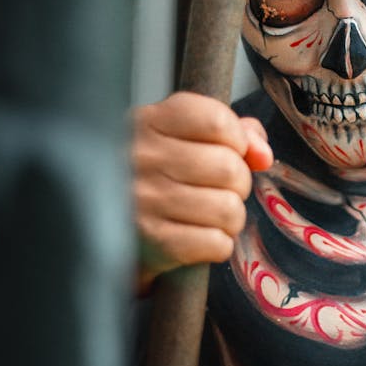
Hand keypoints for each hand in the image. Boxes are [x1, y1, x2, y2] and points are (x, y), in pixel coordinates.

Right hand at [133, 91, 272, 290]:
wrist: (103, 223)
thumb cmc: (155, 173)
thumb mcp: (182, 135)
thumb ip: (232, 130)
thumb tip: (263, 154)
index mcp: (149, 121)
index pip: (217, 121)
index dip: (238, 139)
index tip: (231, 150)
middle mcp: (142, 157)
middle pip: (230, 168)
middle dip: (238, 183)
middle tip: (222, 189)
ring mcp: (143, 201)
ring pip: (228, 208)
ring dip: (231, 217)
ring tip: (212, 215)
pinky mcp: (151, 241)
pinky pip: (216, 243)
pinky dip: (219, 244)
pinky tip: (200, 236)